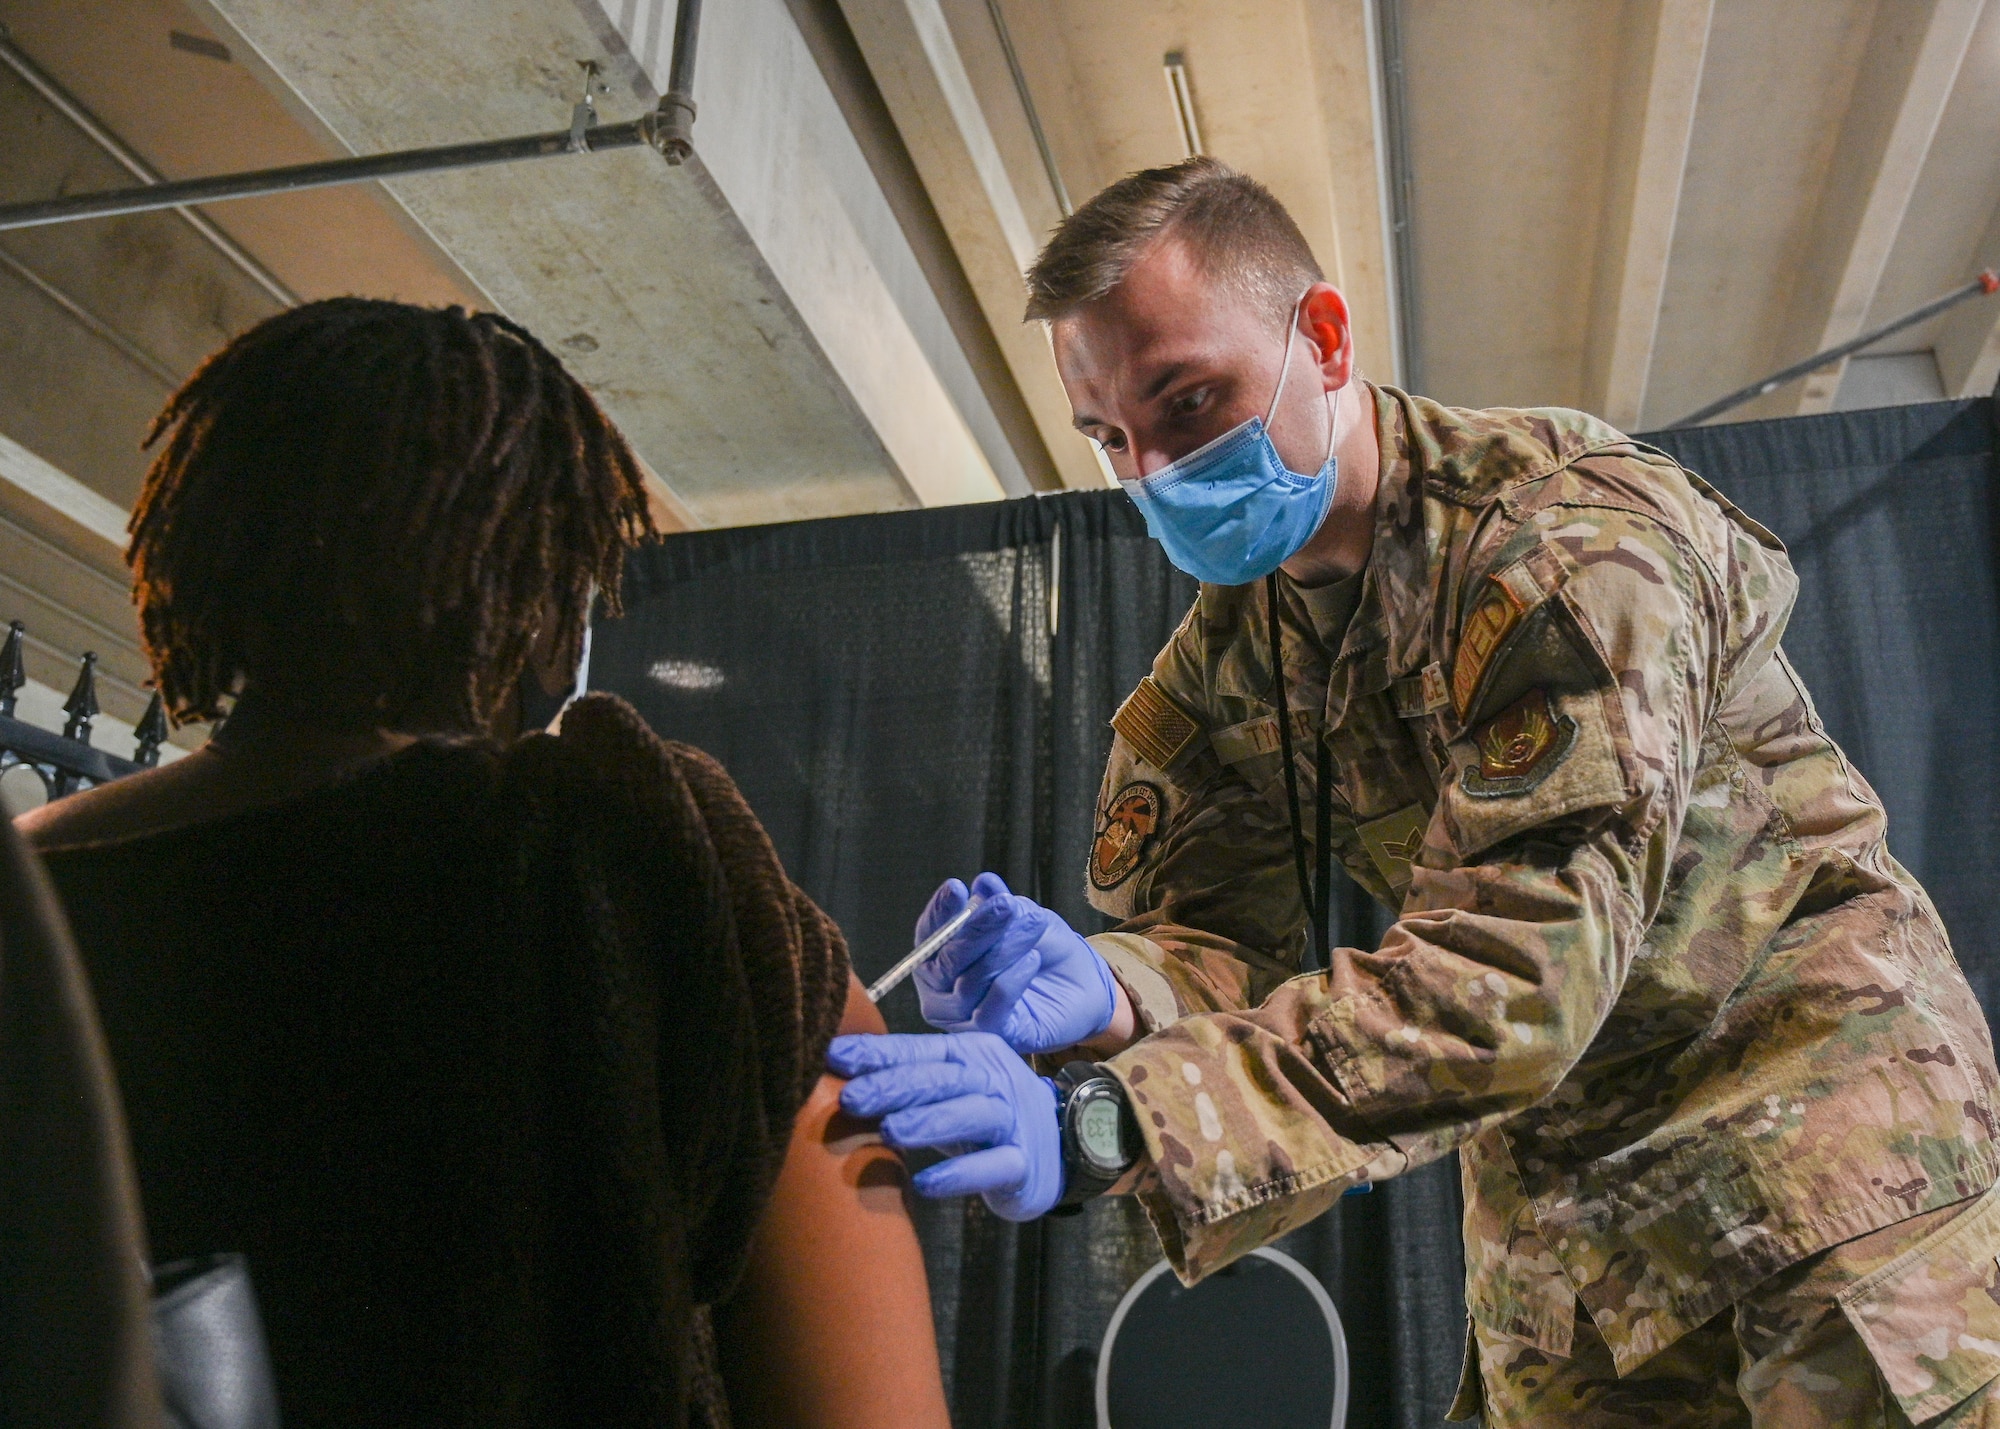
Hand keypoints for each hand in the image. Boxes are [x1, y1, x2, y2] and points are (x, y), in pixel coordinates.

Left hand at [827, 1031, 1061, 1221]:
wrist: (1056, 1145)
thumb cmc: (981, 1116)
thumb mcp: (946, 1091)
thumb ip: (904, 1077)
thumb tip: (833, 1066)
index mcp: (970, 1055)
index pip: (920, 1051)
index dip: (879, 1054)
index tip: (834, 1058)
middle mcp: (994, 1080)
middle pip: (944, 1078)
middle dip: (895, 1086)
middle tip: (851, 1099)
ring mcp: (1013, 1121)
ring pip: (972, 1115)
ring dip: (928, 1123)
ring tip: (888, 1133)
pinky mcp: (1023, 1163)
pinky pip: (994, 1166)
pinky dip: (960, 1174)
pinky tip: (925, 1184)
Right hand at [912, 873, 1115, 1053]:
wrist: (1082, 981)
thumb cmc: (1041, 946)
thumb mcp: (1021, 916)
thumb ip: (998, 903)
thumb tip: (984, 883)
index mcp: (939, 957)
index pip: (928, 935)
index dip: (939, 913)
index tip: (956, 888)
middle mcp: (942, 991)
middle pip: (946, 961)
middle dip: (977, 929)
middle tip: (1005, 905)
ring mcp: (963, 1018)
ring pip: (970, 983)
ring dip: (1004, 950)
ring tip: (1034, 927)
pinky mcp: (993, 1035)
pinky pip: (991, 1009)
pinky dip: (1011, 980)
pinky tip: (1032, 959)